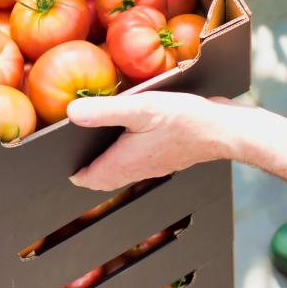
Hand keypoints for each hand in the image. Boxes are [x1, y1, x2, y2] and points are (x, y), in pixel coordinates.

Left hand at [67, 91, 234, 189]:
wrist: (225, 131)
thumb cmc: (185, 119)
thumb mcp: (141, 108)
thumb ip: (104, 111)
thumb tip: (71, 113)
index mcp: (124, 162)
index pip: (89, 179)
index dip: (73, 171)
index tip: (60, 159)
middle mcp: (137, 170)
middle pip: (104, 178)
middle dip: (87, 169)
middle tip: (73, 152)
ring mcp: (154, 165)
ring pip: (121, 171)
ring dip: (106, 163)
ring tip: (94, 143)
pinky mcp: (167, 157)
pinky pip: (138, 162)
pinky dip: (126, 154)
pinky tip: (129, 135)